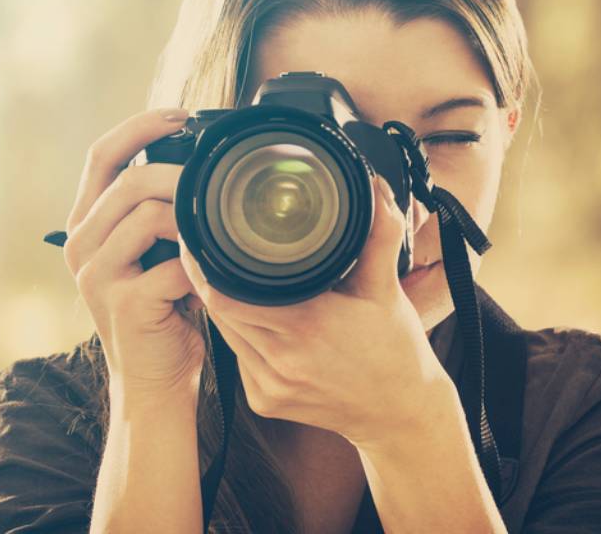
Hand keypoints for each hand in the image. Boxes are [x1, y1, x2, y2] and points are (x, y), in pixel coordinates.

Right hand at [63, 108, 206, 405]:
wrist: (154, 384)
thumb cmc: (163, 312)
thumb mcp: (152, 252)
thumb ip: (159, 211)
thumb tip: (199, 162)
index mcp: (85, 225)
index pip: (101, 154)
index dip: (140, 126)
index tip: (183, 115)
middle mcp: (80, 245)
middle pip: (128, 181)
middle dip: (179, 172)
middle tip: (216, 179)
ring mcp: (96, 276)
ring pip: (148, 215)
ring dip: (192, 218)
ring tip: (216, 232)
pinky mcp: (123, 304)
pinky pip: (171, 264)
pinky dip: (201, 264)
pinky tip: (215, 274)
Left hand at [179, 174, 455, 447]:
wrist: (401, 414)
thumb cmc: (395, 349)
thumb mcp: (386, 288)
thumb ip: (378, 234)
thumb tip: (375, 186)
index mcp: (306, 327)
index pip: (227, 294)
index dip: (206, 268)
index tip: (199, 239)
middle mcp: (281, 361)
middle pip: (219, 311)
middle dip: (211, 281)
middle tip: (206, 250)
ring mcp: (269, 387)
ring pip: (225, 335)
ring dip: (223, 307)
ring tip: (223, 278)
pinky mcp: (264, 403)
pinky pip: (238, 358)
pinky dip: (239, 334)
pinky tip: (251, 318)